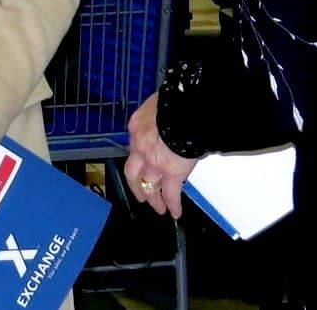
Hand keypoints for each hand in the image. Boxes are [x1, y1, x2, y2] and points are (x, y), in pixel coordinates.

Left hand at [124, 93, 197, 216]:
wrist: (183, 111)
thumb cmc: (174, 102)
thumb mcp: (158, 103)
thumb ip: (157, 113)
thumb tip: (164, 113)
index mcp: (137, 127)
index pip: (135, 146)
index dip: (139, 156)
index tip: (142, 162)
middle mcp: (140, 147)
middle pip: (133, 173)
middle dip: (136, 186)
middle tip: (140, 195)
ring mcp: (154, 163)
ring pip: (149, 187)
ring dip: (154, 199)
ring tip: (158, 207)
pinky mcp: (171, 174)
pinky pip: (171, 194)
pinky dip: (173, 205)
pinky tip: (175, 212)